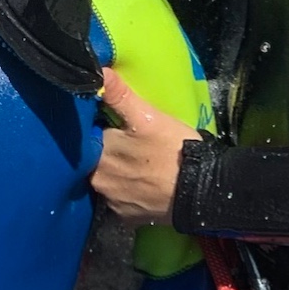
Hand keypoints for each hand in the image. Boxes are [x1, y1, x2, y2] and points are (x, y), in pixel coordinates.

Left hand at [93, 71, 198, 226]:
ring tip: (134, 163)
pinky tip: (140, 183)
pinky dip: (126, 192)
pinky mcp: (127, 218)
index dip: (94, 128)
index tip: (106, 122)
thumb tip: (97, 71)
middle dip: (104, 150)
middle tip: (124, 141)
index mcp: (98, 155)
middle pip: (93, 160)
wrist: (204, 192)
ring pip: (105, 180)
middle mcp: (98, 182)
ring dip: (114, 172)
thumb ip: (119, 95)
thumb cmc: (174, 150)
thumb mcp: (147, 117)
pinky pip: (119, 200)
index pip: (84, 137)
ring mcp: (112, 202)